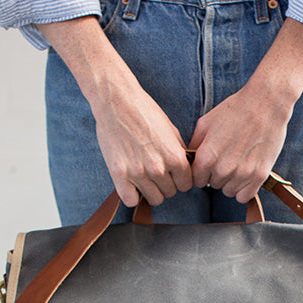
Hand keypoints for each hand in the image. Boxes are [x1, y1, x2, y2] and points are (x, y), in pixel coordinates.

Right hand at [90, 74, 192, 207]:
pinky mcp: (119, 174)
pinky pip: (131, 200)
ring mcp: (138, 173)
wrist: (117, 102)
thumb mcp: (171, 130)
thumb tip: (185, 169)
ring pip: (153, 199)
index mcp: (174, 156)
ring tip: (145, 178)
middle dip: (166, 185)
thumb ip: (179, 152)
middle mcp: (158, 168)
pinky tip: (132, 185)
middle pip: (170, 193)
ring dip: (151, 191)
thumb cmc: (144, 112)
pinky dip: (132, 196)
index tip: (174, 175)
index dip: (180, 180)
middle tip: (157, 173)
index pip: (186, 185)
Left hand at [190, 19, 302, 201]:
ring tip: (237, 162)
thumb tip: (189, 161)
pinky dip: (243, 188)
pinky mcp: (259, 175)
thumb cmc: (234, 110)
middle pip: (213, 185)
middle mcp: (223, 169)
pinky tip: (245, 174)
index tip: (209, 163)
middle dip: (216, 174)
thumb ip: (194, 145)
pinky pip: (244, 196)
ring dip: (230, 181)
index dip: (201, 172)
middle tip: (226, 156)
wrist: (265, 103)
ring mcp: (242, 174)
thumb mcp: (205, 123)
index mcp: (206, 157)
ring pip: (228, 191)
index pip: (196, 180)